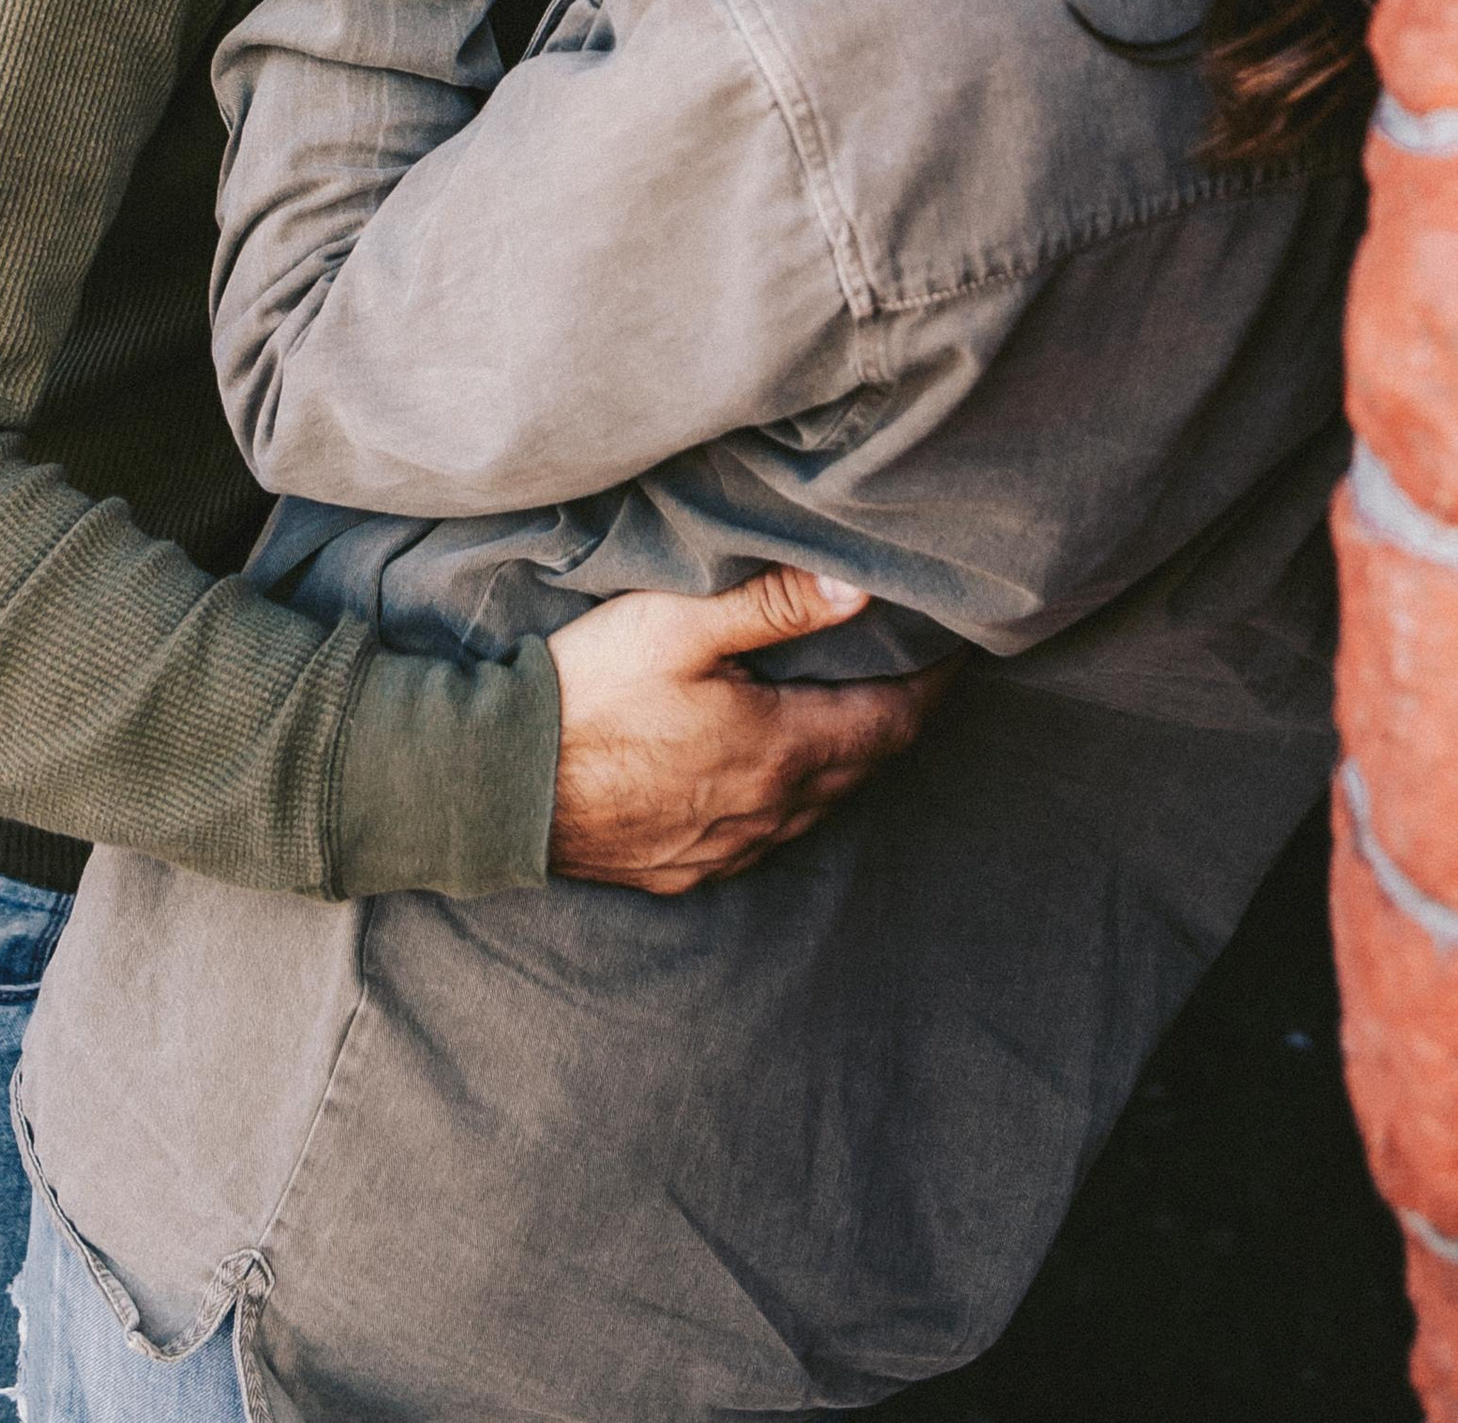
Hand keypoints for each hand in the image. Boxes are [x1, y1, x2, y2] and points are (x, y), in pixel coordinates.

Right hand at [546, 567, 949, 895]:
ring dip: (844, 762)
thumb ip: (772, 604)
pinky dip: (792, 800)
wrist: (499, 784)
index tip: (957, 652)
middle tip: (914, 673)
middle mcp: (768, 813)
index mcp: (780, 750)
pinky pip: (767, 838)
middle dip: (894, 719)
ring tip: (854, 714)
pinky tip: (775, 774)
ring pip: (817, 808)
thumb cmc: (588, 692)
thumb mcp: (677, 624)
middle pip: (862, 767)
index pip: (892, 722)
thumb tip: (861, 587)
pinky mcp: (688, 869)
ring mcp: (728, 850)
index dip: (932, 687)